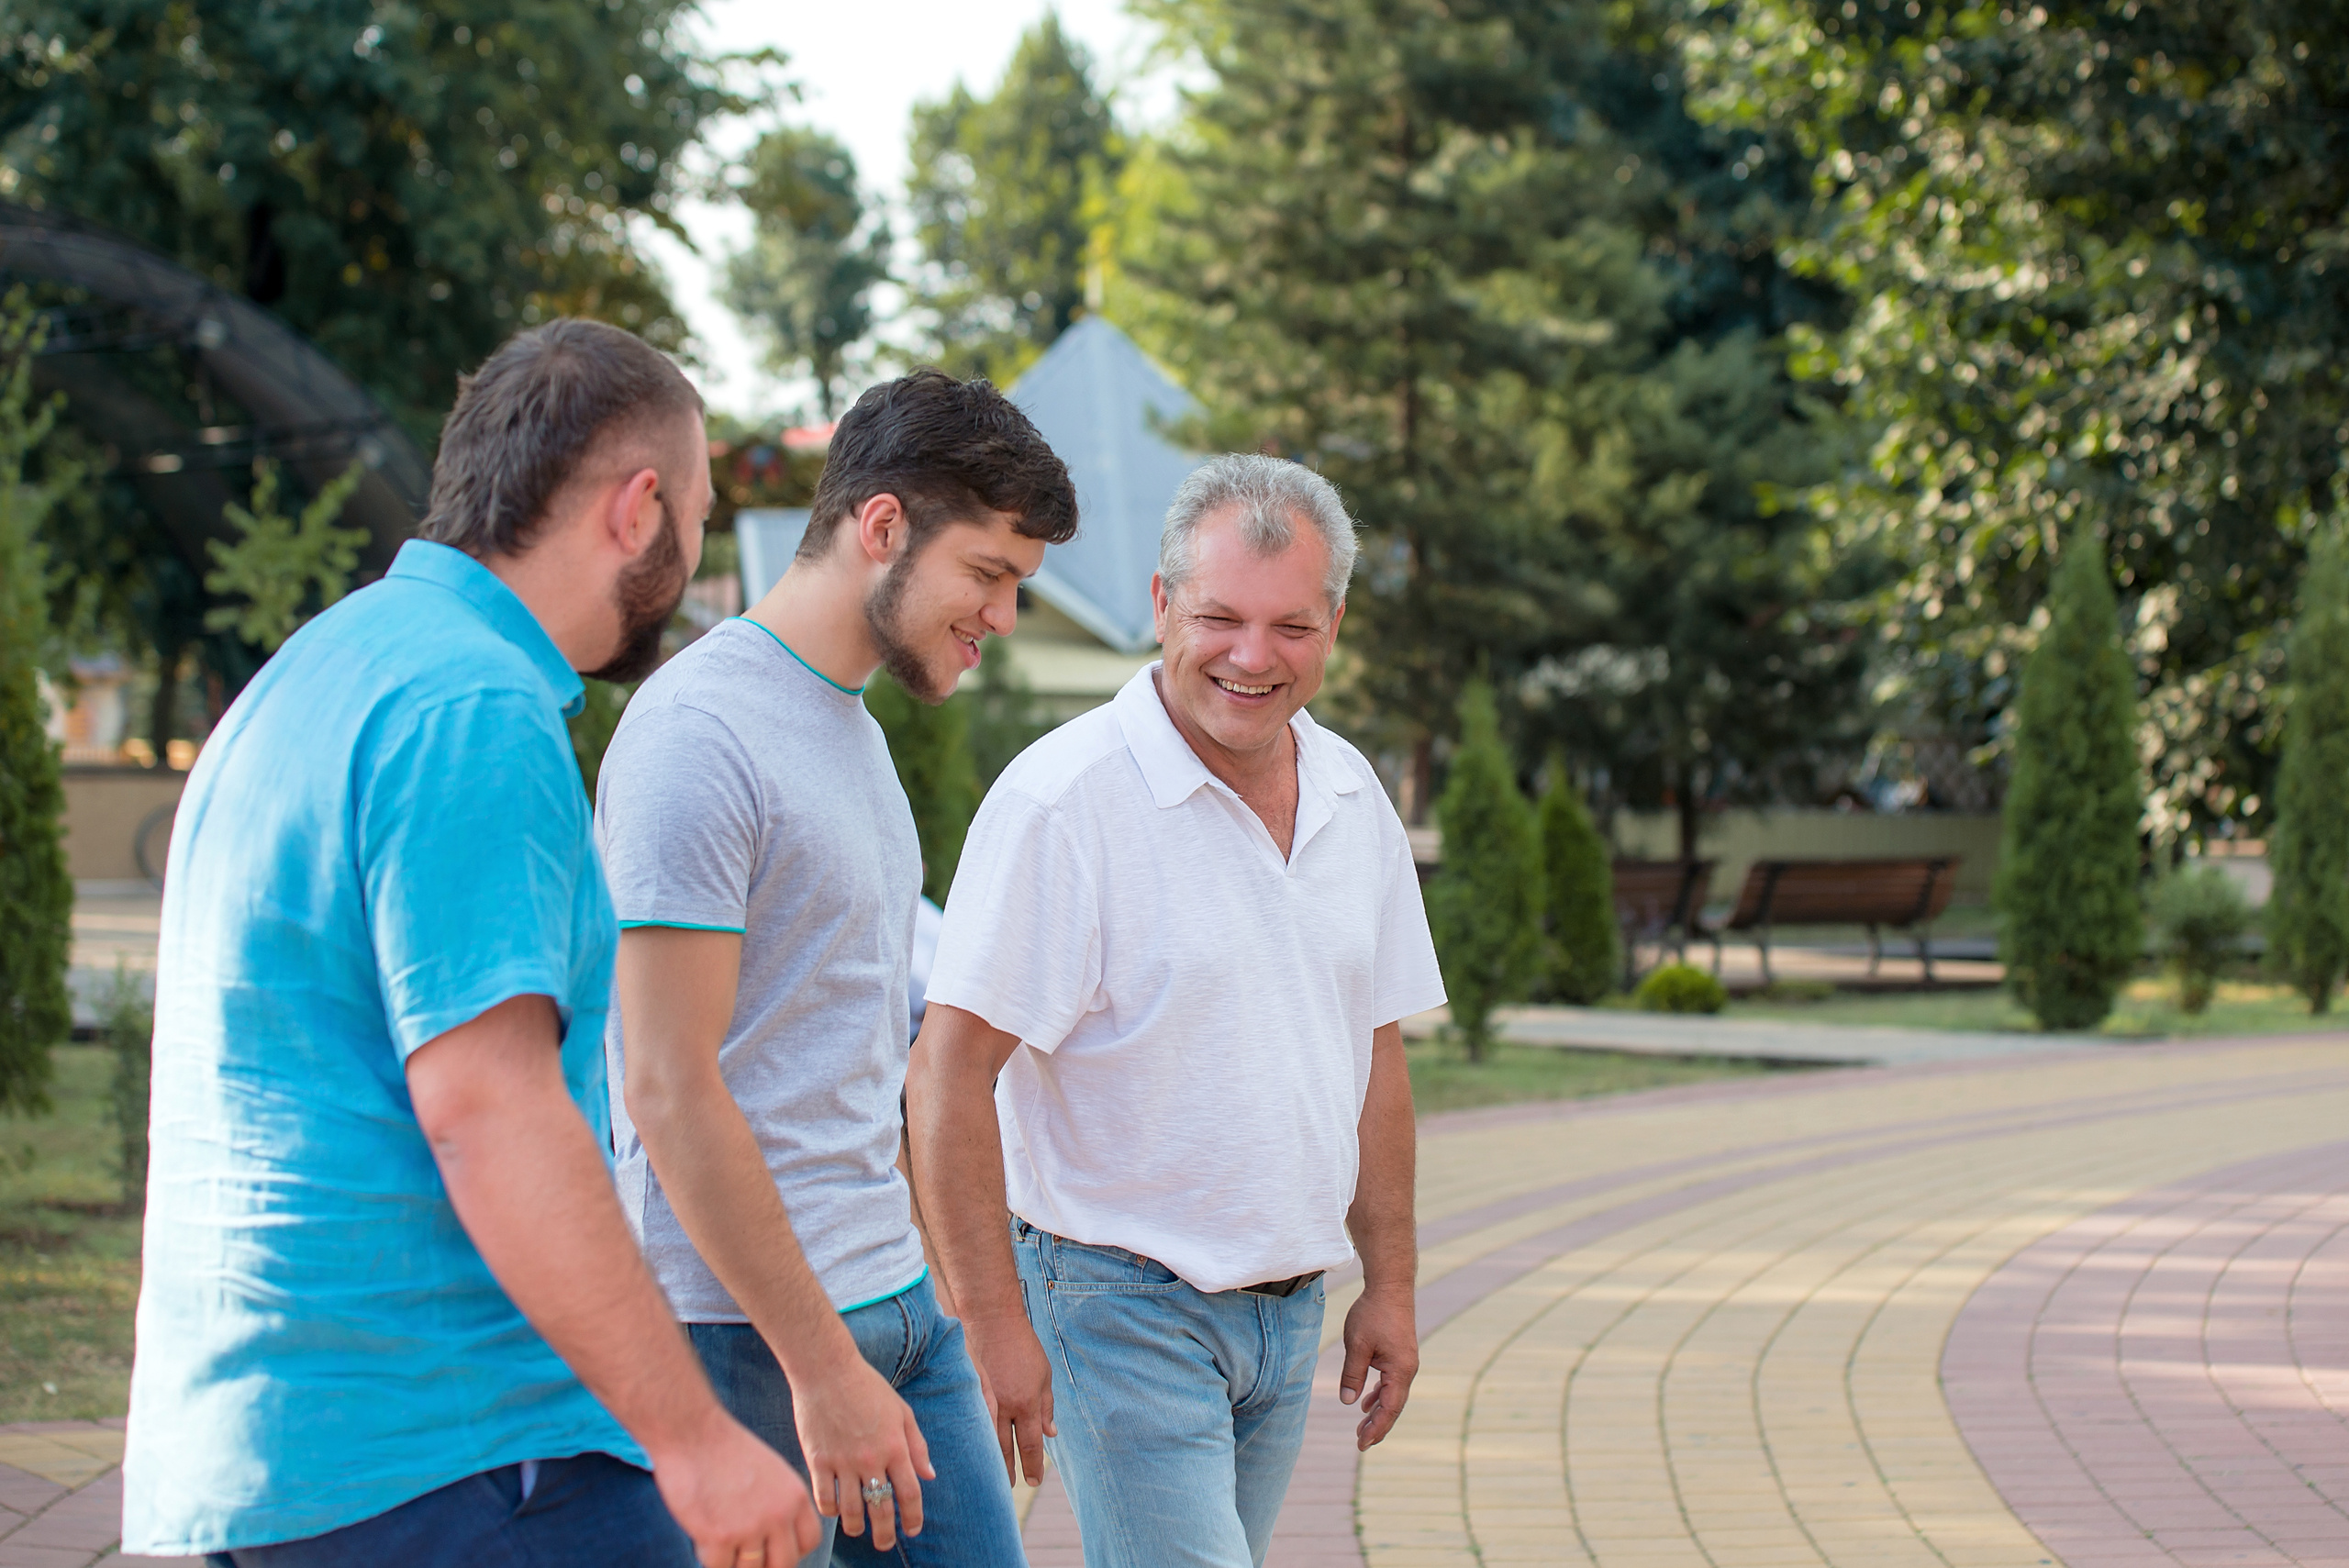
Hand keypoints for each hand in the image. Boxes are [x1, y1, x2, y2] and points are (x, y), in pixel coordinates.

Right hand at [647, 1405, 822, 1567]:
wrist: (694, 1433)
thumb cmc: (726, 1451)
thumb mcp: (772, 1472)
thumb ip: (781, 1503)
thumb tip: (778, 1538)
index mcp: (795, 1496)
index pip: (810, 1541)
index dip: (791, 1549)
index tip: (773, 1547)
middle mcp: (778, 1515)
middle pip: (783, 1564)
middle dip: (764, 1564)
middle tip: (744, 1552)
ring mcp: (750, 1528)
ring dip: (733, 1560)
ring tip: (721, 1537)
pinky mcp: (719, 1537)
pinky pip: (719, 1567)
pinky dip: (708, 1556)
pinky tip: (703, 1534)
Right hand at [791, 1350, 933, 1549]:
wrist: (827, 1370)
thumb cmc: (868, 1387)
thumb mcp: (902, 1411)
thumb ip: (917, 1445)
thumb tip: (929, 1475)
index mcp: (895, 1447)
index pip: (910, 1494)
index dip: (914, 1517)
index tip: (913, 1529)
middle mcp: (871, 1459)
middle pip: (881, 1509)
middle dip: (885, 1534)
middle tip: (884, 1544)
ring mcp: (843, 1461)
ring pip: (852, 1511)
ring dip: (857, 1527)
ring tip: (859, 1530)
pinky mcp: (818, 1460)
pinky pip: (825, 1498)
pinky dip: (830, 1511)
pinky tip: (835, 1511)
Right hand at [964, 1310, 1055, 1486]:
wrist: (993, 1322)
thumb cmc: (1023, 1347)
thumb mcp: (1044, 1375)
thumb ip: (1047, 1407)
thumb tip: (1051, 1434)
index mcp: (1028, 1403)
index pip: (1032, 1443)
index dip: (1033, 1465)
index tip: (1034, 1481)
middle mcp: (1006, 1406)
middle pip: (1006, 1448)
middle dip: (1009, 1470)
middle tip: (1010, 1488)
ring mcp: (985, 1400)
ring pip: (987, 1439)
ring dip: (990, 1459)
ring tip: (991, 1477)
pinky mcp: (970, 1393)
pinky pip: (973, 1422)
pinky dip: (974, 1438)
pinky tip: (972, 1449)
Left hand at [1339, 1285, 1417, 1449]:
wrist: (1390, 1287)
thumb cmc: (1373, 1314)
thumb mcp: (1357, 1345)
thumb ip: (1352, 1375)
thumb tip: (1347, 1401)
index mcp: (1400, 1371)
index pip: (1389, 1408)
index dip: (1376, 1428)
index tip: (1362, 1444)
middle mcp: (1407, 1370)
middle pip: (1393, 1406)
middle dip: (1377, 1425)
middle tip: (1360, 1442)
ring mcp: (1405, 1362)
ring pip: (1392, 1395)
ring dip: (1378, 1411)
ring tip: (1362, 1426)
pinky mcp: (1400, 1354)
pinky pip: (1391, 1382)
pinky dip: (1379, 1394)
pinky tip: (1366, 1400)